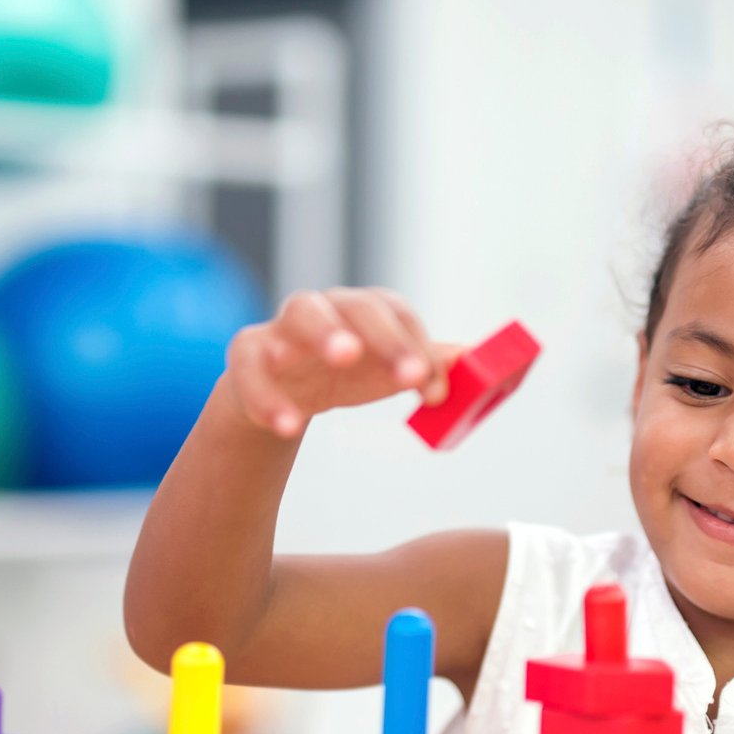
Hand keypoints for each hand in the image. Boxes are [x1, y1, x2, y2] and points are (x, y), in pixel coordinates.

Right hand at [222, 287, 455, 437]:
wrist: (280, 394)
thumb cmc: (343, 376)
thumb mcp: (386, 372)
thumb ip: (430, 366)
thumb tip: (486, 365)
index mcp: (363, 311)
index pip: (396, 312)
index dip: (419, 346)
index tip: (432, 391)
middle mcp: (326, 308)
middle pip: (355, 306)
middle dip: (384, 335)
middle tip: (407, 372)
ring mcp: (283, 328)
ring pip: (301, 314)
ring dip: (326, 332)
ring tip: (345, 357)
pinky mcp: (246, 356)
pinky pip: (252, 370)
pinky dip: (269, 398)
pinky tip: (289, 427)